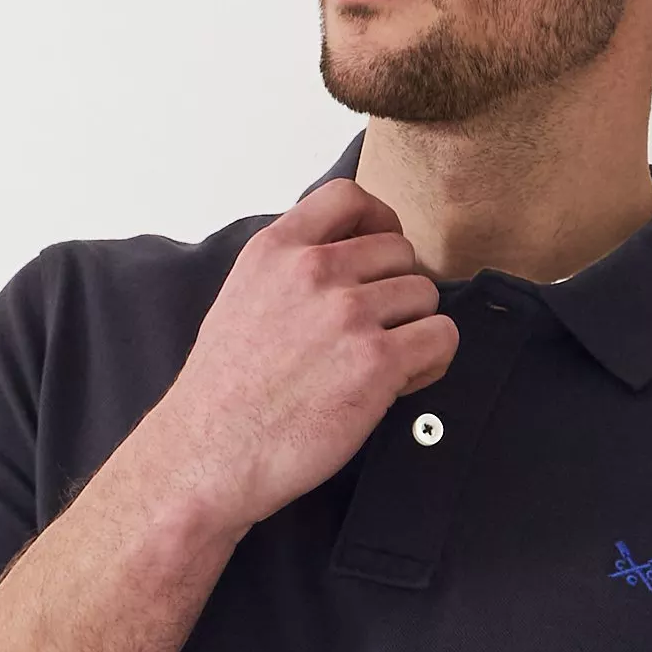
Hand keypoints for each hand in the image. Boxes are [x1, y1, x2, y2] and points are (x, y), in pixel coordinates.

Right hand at [133, 177, 457, 540]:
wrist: (211, 453)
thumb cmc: (223, 394)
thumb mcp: (241, 299)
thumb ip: (289, 270)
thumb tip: (342, 263)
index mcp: (276, 249)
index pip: (349, 198)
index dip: (380, 220)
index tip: (381, 250)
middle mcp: (314, 271)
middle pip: (400, 252)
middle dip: (397, 291)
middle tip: (375, 333)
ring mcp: (348, 313)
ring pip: (425, 294)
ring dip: (415, 329)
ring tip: (384, 364)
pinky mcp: (376, 361)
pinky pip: (441, 337)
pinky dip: (431, 361)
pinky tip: (400, 383)